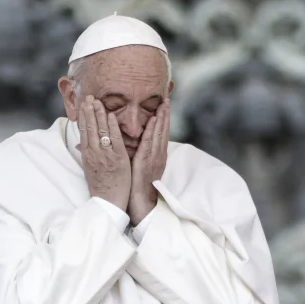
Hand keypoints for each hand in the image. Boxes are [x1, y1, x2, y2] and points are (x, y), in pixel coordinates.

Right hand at [78, 96, 131, 210]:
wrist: (108, 202)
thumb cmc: (101, 187)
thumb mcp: (90, 169)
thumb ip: (88, 155)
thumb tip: (81, 145)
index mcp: (87, 155)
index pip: (84, 131)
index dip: (84, 116)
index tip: (84, 104)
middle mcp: (94, 154)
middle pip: (90, 128)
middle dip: (89, 111)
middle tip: (89, 97)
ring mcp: (106, 156)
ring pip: (100, 131)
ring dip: (99, 115)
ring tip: (97, 101)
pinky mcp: (118, 159)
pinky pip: (115, 140)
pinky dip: (112, 127)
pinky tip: (111, 116)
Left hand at [128, 98, 169, 225]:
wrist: (141, 204)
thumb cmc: (138, 187)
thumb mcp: (141, 168)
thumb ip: (141, 155)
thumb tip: (137, 146)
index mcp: (156, 156)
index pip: (161, 134)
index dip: (163, 120)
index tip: (164, 107)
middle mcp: (158, 155)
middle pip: (163, 131)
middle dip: (166, 115)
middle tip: (167, 99)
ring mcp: (154, 158)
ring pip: (159, 134)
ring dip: (162, 118)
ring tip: (164, 104)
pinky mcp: (147, 162)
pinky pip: (150, 143)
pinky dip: (153, 130)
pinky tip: (154, 120)